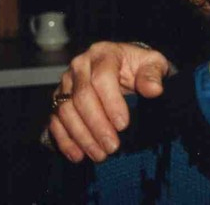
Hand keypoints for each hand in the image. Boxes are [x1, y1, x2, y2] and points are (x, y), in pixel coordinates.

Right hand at [48, 41, 170, 162]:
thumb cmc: (139, 66)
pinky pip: (55, 121)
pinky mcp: (58, 100)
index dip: (111, 103)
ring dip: (81, 136)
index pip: (102, 77)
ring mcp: (66, 83)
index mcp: (103, 53)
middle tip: (112, 146)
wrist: (124, 66)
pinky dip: (65, 140)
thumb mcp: (153, 64)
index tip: (123, 125)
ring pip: (65, 111)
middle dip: (97, 125)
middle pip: (82, 97)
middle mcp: (79, 66)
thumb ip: (153, 74)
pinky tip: (78, 155)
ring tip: (100, 154)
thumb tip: (154, 90)